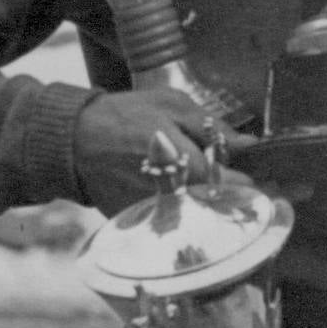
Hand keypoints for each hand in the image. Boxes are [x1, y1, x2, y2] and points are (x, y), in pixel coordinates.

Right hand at [74, 87, 257, 215]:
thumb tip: (249, 144)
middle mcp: (168, 193)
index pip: (230, 186)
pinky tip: (172, 192)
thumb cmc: (127, 116)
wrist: (75, 140)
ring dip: (202, 204)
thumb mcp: (173, 106)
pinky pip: (168, 221)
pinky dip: (177, 210)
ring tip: (193, 185)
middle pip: (214, 206)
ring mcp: (151, 211)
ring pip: (193, 216)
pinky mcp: (137, 221)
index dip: (244, 183)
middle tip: (223, 180)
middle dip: (225, 195)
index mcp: (183, 162)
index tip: (251, 179)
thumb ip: (213, 128)